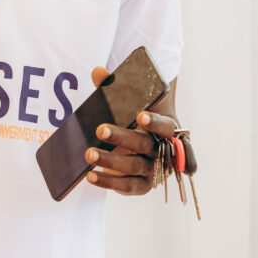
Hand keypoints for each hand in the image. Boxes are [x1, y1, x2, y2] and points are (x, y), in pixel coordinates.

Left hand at [84, 66, 177, 195]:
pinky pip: (127, 186)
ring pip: (134, 166)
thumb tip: (97, 72)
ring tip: (89, 153)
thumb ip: (114, 88)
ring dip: (110, 160)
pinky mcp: (144, 186)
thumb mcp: (129, 105)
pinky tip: (91, 176)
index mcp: (168, 127)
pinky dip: (108, 182)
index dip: (154, 122)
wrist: (141, 148)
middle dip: (122, 138)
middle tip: (100, 129)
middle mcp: (166, 151)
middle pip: (145, 145)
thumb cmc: (135, 121)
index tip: (140, 115)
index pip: (166, 126)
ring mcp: (156, 170)